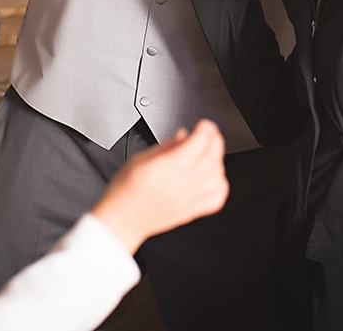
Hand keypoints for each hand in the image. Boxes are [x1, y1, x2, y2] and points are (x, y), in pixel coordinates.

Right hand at [90, 119, 227, 253]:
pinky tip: (214, 175)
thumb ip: (166, 145)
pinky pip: (216, 198)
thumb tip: (184, 134)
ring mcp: (187, 200)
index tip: (204, 124)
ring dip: (218, 161)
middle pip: (209, 160)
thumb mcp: (140, 158)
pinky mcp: (191, 212)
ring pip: (216, 178)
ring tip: (211, 152)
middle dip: (214, 140)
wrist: (122, 219)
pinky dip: (220, 184)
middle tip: (210, 132)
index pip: (195, 146)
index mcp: (164, 169)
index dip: (205, 130)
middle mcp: (178, 185)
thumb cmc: (125, 189)